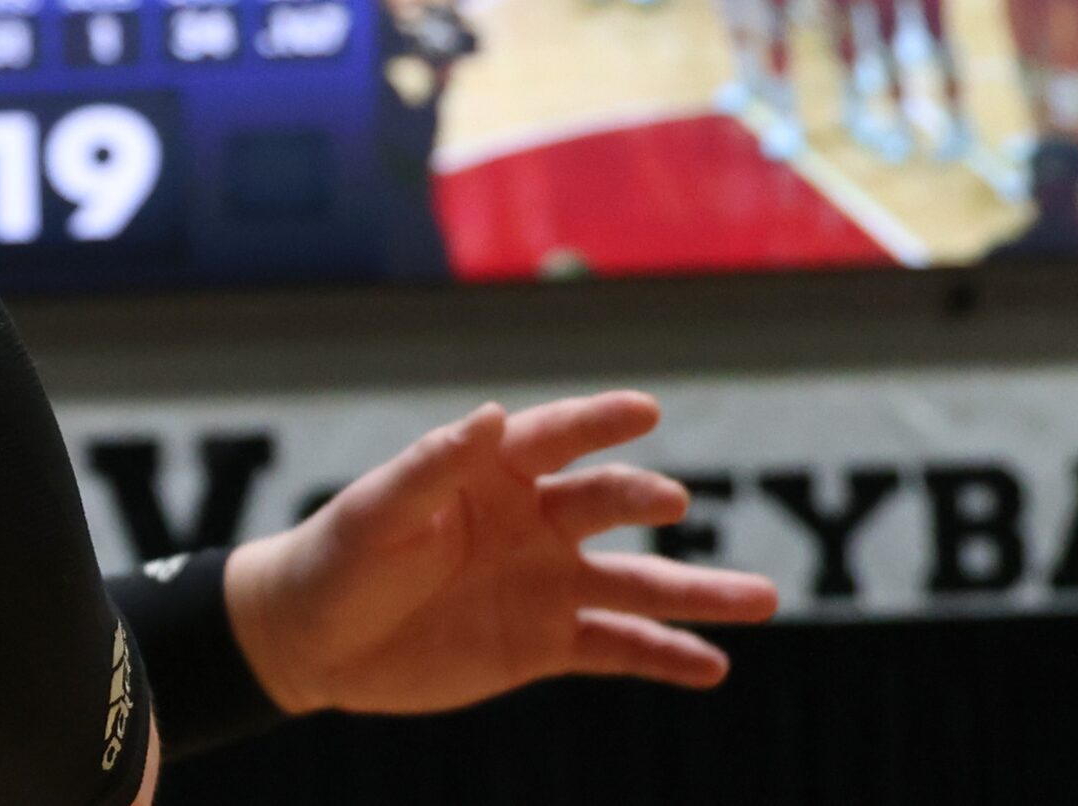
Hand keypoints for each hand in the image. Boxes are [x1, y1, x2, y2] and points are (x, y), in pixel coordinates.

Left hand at [221, 394, 779, 717]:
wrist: (314, 640)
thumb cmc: (338, 557)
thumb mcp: (376, 511)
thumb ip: (432, 465)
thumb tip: (486, 415)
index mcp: (493, 472)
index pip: (556, 438)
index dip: (597, 422)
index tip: (645, 410)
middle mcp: (534, 522)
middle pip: (606, 506)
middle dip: (642, 502)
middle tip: (672, 505)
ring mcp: (547, 584)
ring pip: (636, 584)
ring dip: (697, 594)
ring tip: (762, 600)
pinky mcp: (544, 645)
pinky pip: (617, 648)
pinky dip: (664, 658)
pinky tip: (712, 666)